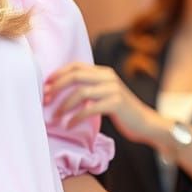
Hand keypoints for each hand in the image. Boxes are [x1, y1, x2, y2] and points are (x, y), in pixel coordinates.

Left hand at [44, 63, 162, 144]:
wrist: (145, 124)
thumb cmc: (121, 111)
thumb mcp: (105, 94)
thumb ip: (90, 88)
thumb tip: (61, 90)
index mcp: (104, 72)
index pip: (76, 66)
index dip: (58, 74)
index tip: (46, 85)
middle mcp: (108, 77)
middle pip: (75, 76)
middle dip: (57, 87)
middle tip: (46, 99)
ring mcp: (112, 89)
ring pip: (80, 92)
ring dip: (64, 105)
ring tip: (55, 117)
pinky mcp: (115, 104)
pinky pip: (89, 109)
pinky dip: (76, 118)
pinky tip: (69, 125)